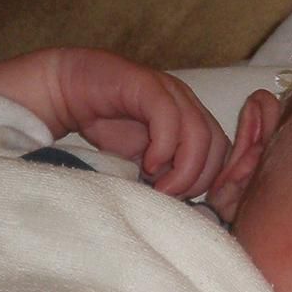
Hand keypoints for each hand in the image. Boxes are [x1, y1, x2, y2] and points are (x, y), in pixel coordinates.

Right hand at [54, 49, 229, 197]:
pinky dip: (164, 147)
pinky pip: (169, 117)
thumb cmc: (107, 128)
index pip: (223, 154)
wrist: (67, 92)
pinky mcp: (148, 85)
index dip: (210, 181)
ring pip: (199, 134)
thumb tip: (185, 205)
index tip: (185, 200)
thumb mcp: (144, 161)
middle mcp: (188, 103)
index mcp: (193, 119)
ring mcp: (170, 92)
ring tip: (159, 185)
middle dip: (197, 180)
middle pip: (217, 146)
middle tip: (170, 194)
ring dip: (183, 169)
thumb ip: (167, 176)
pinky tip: (147, 164)